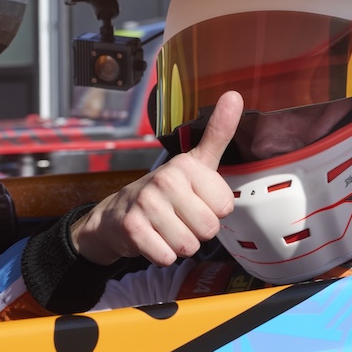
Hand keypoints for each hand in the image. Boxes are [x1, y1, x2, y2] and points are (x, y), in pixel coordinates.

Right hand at [70, 90, 242, 265]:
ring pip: (188, 246)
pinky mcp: (133, 228)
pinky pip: (166, 257)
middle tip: (180, 218)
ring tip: (166, 228)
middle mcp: (166, 179)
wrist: (117, 214)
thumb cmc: (165, 191)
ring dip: (179, 244)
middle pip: (209, 228)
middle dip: (197, 231)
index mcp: (187, 164)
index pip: (226, 206)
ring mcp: (147, 203)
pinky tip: (152, 239)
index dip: (213, 210)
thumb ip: (218, 133)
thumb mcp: (195, 162)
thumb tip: (235, 94)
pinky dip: (162, 255)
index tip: (196, 200)